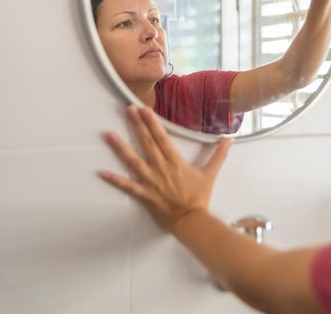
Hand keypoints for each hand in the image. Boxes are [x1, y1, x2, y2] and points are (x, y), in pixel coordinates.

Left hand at [99, 105, 231, 231]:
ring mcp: (151, 181)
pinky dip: (115, 180)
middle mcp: (161, 168)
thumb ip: (219, 155)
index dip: (153, 122)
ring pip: (133, 161)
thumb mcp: (210, 173)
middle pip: (146, 143)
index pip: (162, 137)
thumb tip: (229, 139)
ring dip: (120, 147)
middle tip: (127, 109)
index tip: (144, 109)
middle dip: (136, 125)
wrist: (192, 220)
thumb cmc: (199, 197)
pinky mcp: (144, 194)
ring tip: (108, 134)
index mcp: (175, 162)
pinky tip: (102, 172)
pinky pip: (127, 186)